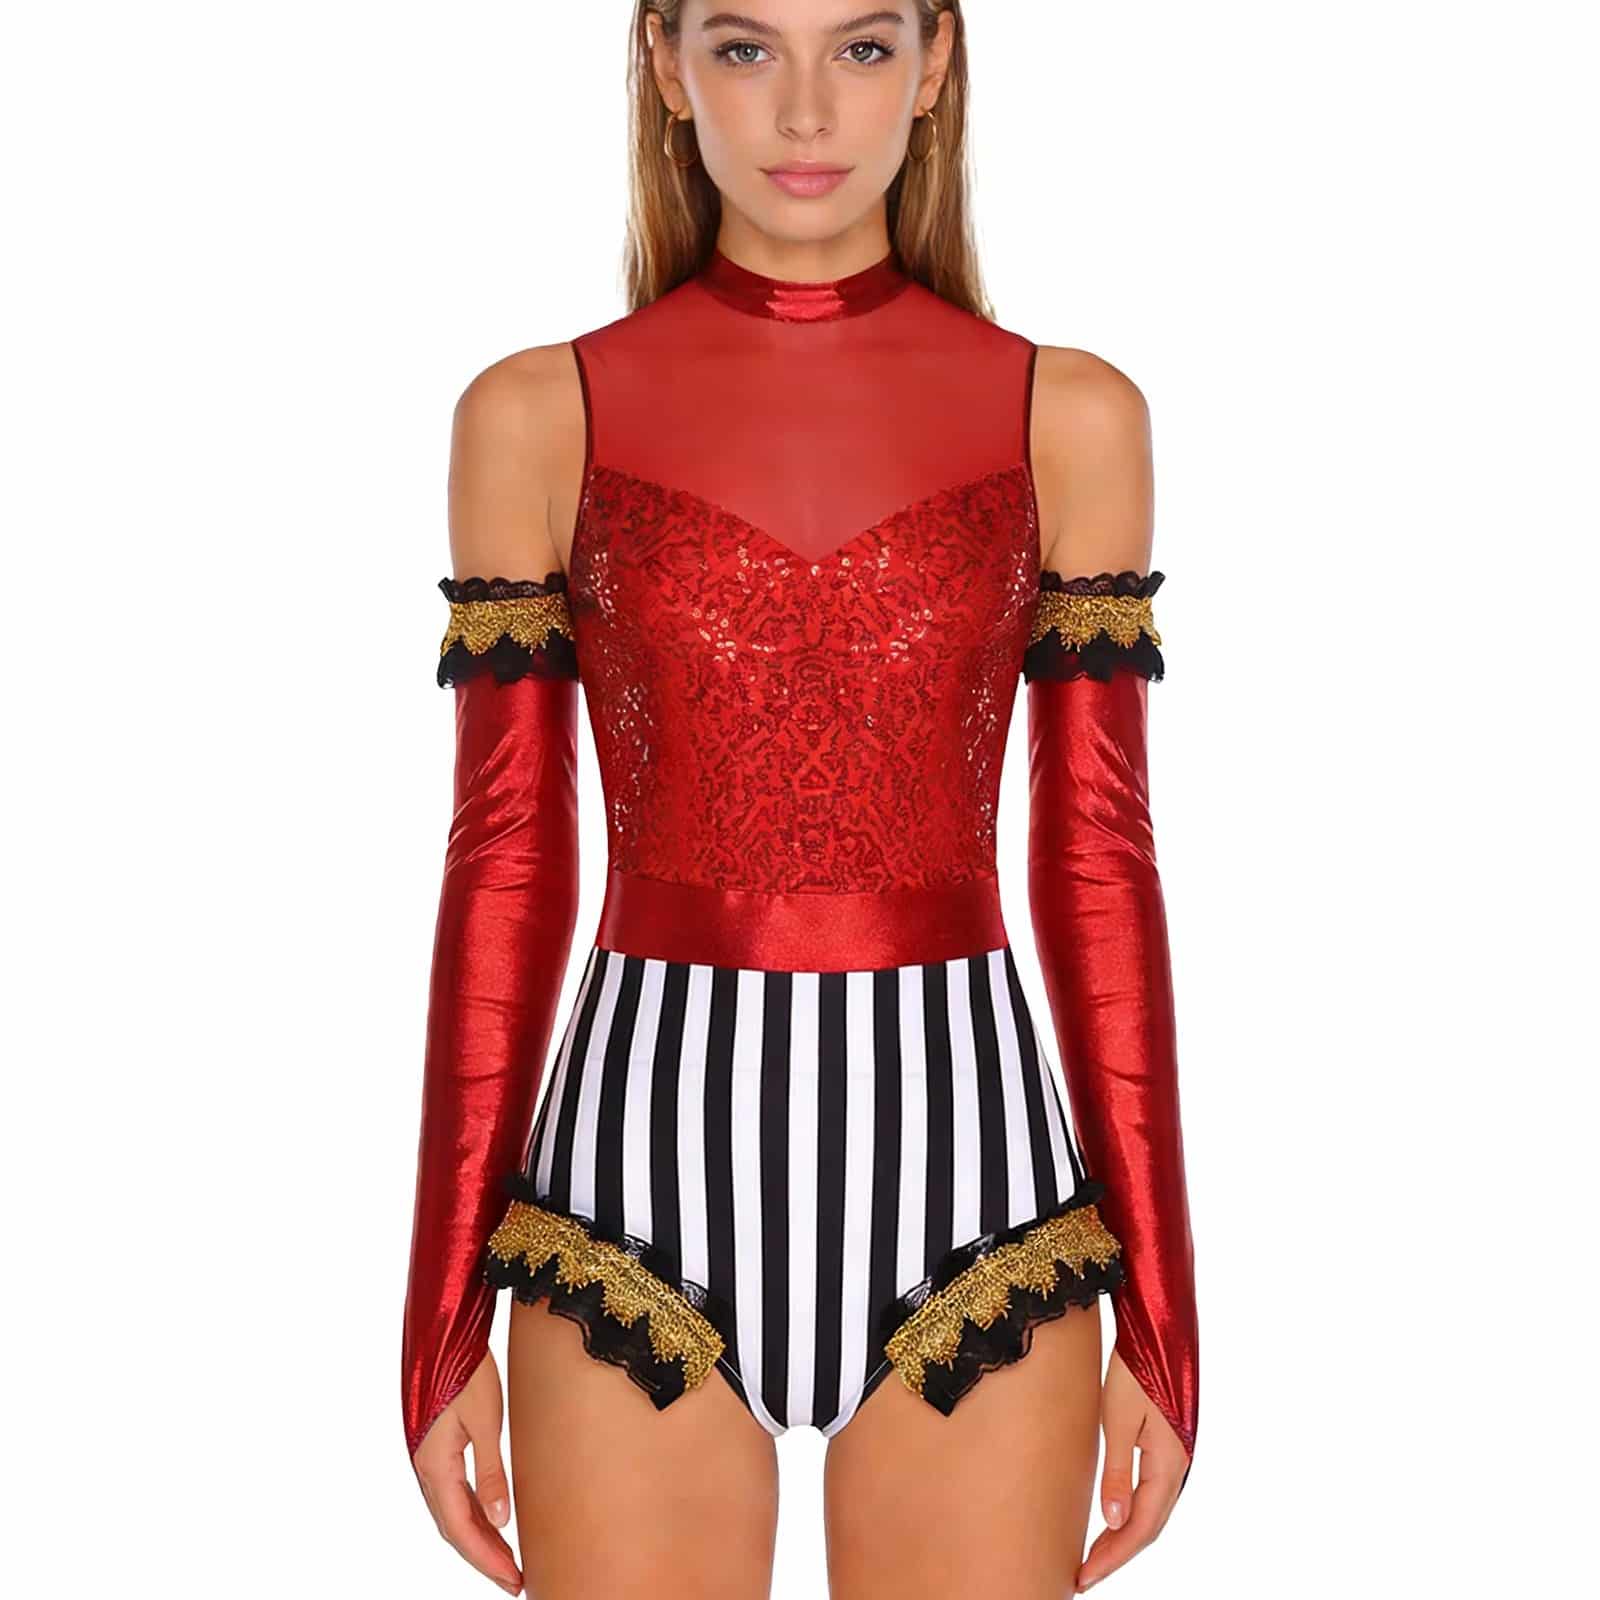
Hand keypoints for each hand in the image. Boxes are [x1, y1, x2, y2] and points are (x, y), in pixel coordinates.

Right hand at [411, 1350, 522, 1595]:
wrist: (446, 1334)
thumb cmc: (467, 1370)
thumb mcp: (486, 1420)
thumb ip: (491, 1472)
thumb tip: (502, 1521)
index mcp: (434, 1466)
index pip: (460, 1528)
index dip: (487, 1559)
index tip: (515, 1580)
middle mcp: (427, 1469)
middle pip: (454, 1528)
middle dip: (484, 1558)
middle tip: (516, 1582)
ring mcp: (429, 1460)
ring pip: (452, 1514)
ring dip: (478, 1540)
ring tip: (510, 1560)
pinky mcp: (437, 1449)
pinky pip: (454, 1494)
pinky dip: (473, 1515)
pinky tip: (493, 1521)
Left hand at [1075, 1348, 1190, 1590]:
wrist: (1155, 1333)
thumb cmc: (1133, 1370)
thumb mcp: (1118, 1419)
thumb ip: (1117, 1472)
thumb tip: (1114, 1523)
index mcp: (1168, 1464)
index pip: (1141, 1528)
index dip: (1113, 1557)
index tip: (1083, 1577)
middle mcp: (1177, 1468)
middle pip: (1148, 1528)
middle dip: (1116, 1555)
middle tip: (1081, 1577)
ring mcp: (1173, 1459)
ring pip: (1151, 1514)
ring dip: (1124, 1539)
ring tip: (1091, 1557)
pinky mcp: (1164, 1448)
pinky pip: (1150, 1495)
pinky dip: (1131, 1516)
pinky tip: (1111, 1521)